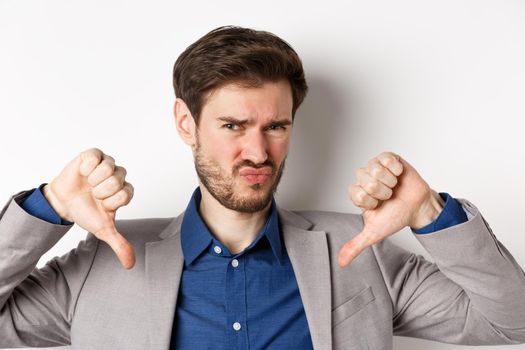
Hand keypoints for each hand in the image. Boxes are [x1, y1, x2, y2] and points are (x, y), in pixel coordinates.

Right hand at [43, 148, 134, 268]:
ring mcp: (107, 164)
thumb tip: (130, 265)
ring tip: (88, 184)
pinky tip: (83, 173)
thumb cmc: (86, 213)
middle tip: (93, 194)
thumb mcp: (102, 230)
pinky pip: (95, 156)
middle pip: (117, 181)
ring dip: (93, 180)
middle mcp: (119, 176)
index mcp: (125, 191)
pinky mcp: (94, 155)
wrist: (63, 203)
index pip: (126, 194)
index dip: (110, 201)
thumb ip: (119, 244)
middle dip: (101, 191)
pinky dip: (87, 167)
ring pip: (108, 168)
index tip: (101, 205)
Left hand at [338, 151, 443, 267]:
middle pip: (368, 182)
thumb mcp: (374, 233)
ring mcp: (374, 166)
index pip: (357, 194)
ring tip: (394, 187)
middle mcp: (362, 178)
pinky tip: (398, 176)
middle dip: (384, 193)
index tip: (379, 206)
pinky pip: (388, 160)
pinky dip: (397, 170)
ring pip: (377, 170)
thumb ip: (356, 245)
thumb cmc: (395, 217)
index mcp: (356, 193)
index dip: (372, 202)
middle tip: (389, 197)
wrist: (417, 207)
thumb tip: (341, 263)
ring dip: (391, 182)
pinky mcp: (387, 157)